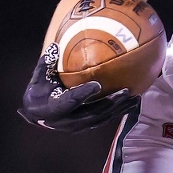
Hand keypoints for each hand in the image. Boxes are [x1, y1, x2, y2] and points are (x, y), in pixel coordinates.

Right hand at [18, 48, 137, 133]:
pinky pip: (104, 120)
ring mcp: (78, 126)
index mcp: (53, 109)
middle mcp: (66, 121)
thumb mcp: (39, 79)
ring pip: (101, 118)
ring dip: (118, 109)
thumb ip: (46, 65)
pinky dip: (118, 112)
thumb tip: (55, 46)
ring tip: (134, 98)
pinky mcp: (86, 126)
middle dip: (110, 103)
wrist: (37, 114)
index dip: (83, 94)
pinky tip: (131, 103)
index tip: (97, 84)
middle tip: (125, 91)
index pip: (70, 101)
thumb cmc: (38, 92)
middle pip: (92, 113)